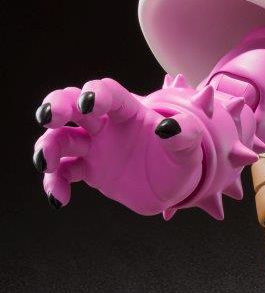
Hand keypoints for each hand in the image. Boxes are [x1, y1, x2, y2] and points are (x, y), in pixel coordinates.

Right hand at [34, 78, 203, 214]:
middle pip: (71, 104)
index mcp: (129, 110)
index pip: (107, 92)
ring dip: (47, 147)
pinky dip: (54, 183)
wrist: (174, 188)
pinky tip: (60, 199)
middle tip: (48, 118)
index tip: (87, 104)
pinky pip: (63, 173)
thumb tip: (168, 129)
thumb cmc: (181, 159)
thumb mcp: (190, 148)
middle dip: (56, 106)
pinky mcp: (88, 170)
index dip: (95, 94)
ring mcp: (94, 146)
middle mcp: (106, 124)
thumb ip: (184, 134)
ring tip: (47, 165)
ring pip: (60, 138)